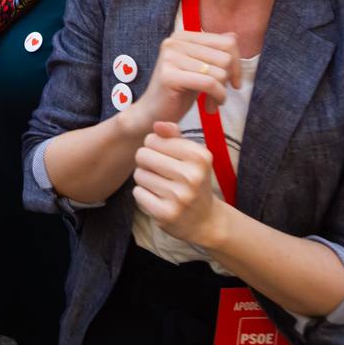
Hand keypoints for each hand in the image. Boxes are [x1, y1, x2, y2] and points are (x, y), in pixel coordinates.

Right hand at [124, 30, 240, 138]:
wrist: (153, 114)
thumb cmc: (179, 93)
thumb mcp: (200, 68)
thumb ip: (214, 51)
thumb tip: (234, 36)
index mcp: (183, 36)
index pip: (228, 42)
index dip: (237, 64)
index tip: (233, 82)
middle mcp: (174, 42)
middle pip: (225, 57)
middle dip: (229, 80)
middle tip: (219, 95)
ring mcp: (170, 57)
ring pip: (219, 72)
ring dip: (222, 93)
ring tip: (211, 103)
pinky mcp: (169, 75)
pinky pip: (209, 84)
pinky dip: (217, 97)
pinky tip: (210, 107)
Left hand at [131, 121, 229, 249]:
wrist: (205, 220)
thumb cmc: (194, 180)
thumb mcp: (191, 155)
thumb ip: (174, 136)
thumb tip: (156, 124)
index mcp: (200, 157)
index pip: (153, 139)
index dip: (153, 146)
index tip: (165, 156)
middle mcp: (192, 176)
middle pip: (142, 155)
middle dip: (146, 162)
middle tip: (159, 172)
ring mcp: (179, 197)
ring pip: (139, 175)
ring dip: (144, 179)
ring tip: (161, 186)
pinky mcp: (166, 213)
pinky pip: (138, 193)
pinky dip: (143, 195)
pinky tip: (158, 199)